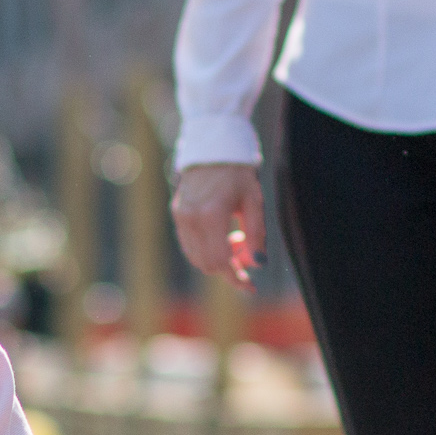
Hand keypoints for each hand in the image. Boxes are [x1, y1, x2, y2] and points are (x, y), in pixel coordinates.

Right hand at [170, 163, 265, 285]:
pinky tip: (220, 235)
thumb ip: (256, 234)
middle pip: (207, 264)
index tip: (250, 287)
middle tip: (245, 251)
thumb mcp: (254, 201)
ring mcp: (181, 217)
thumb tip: (258, 265)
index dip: (236, 278)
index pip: (220, 261)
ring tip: (233, 238)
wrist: (213, 147)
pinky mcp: (177, 214)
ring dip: (216, 259)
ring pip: (196, 257)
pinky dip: (205, 250)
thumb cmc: (239, 172)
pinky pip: (189, 245)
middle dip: (228, 268)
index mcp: (211, 214)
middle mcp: (191, 218)